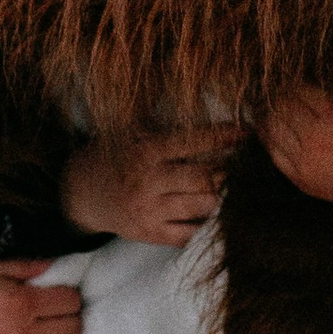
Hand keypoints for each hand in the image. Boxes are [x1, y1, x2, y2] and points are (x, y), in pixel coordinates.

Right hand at [60, 128, 239, 244]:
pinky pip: (189, 234)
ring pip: (202, 207)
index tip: (247, 133)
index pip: (191, 142)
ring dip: (226, 199)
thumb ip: (161, 118)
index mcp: (144, 151)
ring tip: (244, 190)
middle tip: (253, 166)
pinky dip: (210, 226)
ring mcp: (149, 211)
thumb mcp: (130, 130)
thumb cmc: (114, 155)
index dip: (223, 136)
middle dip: (232, 172)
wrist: (80, 193)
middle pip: (203, 178)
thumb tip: (198, 99)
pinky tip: (224, 216)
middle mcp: (147, 182)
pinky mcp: (150, 234)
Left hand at [261, 84, 332, 207]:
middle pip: (280, 106)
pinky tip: (271, 132)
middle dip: (280, 94)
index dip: (293, 77)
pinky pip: (276, 157)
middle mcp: (317, 138)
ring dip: (271, 115)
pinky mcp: (308, 183)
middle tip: (278, 86)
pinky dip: (271, 142)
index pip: (296, 87)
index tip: (293, 72)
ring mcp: (310, 163)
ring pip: (273, 131)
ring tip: (270, 105)